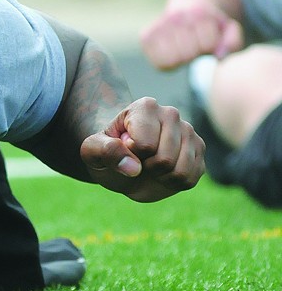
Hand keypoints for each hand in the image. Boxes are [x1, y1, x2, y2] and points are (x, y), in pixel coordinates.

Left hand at [79, 97, 204, 201]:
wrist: (121, 159)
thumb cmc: (107, 151)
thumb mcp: (92, 151)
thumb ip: (105, 152)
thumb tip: (133, 167)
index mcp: (145, 107)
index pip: (144, 145)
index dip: (130, 155)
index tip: (124, 147)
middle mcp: (171, 114)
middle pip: (165, 159)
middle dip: (146, 168)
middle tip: (137, 160)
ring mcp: (189, 132)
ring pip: (180, 171)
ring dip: (160, 177)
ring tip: (149, 166)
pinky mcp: (199, 151)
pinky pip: (190, 179)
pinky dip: (172, 183)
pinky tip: (162, 172)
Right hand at [139, 4, 243, 70]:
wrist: (187, 4)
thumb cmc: (210, 24)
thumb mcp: (228, 29)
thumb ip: (232, 42)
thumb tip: (218, 56)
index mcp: (199, 14)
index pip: (206, 45)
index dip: (209, 49)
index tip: (207, 42)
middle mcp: (176, 17)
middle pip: (188, 54)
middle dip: (194, 55)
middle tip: (194, 48)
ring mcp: (158, 26)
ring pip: (171, 59)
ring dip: (180, 60)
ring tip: (184, 52)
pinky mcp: (145, 36)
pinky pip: (157, 62)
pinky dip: (165, 63)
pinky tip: (171, 55)